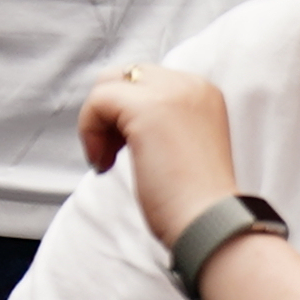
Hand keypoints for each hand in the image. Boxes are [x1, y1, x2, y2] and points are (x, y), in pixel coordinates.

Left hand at [76, 64, 239, 249]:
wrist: (210, 224)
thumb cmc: (194, 202)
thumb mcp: (181, 147)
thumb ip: (160, 123)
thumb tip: (116, 117)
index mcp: (201, 92)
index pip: (146, 81)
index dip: (124, 114)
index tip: (125, 151)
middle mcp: (189, 84)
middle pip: (125, 76)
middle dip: (108, 113)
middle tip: (110, 154)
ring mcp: (170, 92)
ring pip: (107, 85)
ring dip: (96, 123)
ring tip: (105, 160)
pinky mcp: (146, 108)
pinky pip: (98, 101)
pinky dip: (89, 131)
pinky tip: (102, 163)